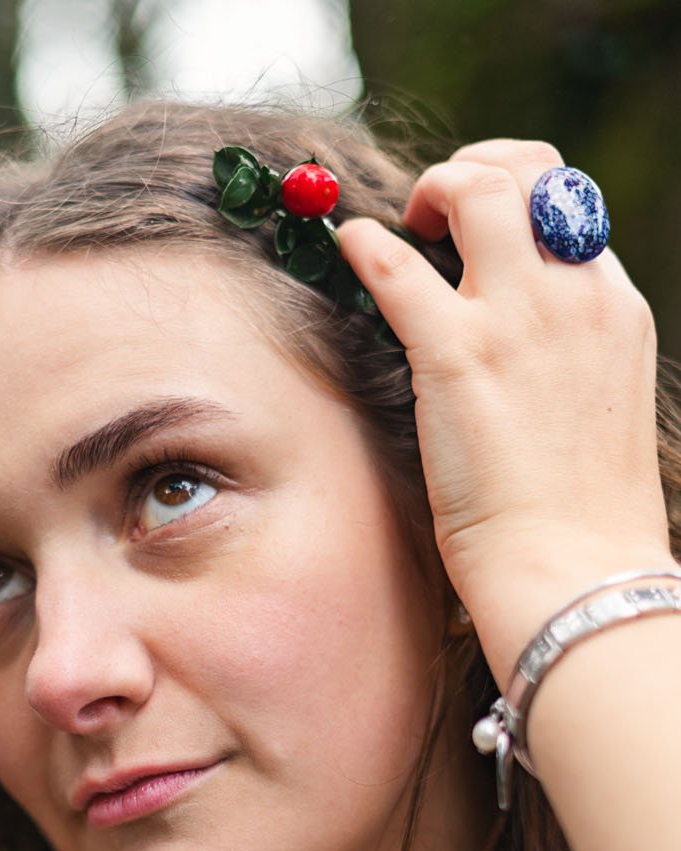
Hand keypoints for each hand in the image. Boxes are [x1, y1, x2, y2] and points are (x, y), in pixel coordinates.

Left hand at [337, 139, 671, 646]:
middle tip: (433, 212)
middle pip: (529, 170)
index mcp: (613, 310)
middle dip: (473, 169)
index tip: (476, 228)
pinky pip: (397, 268)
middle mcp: (573, 296)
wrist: (575, 571)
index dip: (515, 199)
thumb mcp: (598, 410)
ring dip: (428, 189)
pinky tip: (347, 246)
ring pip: (475, 188)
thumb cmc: (580, 518)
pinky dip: (365, 244)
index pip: (570, 206)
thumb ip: (569, 358)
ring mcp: (517, 320)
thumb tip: (520, 345)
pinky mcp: (457, 356)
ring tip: (401, 227)